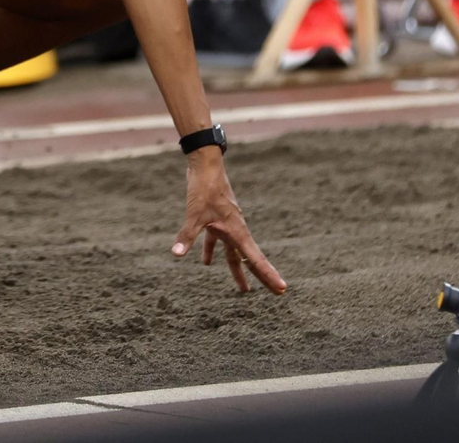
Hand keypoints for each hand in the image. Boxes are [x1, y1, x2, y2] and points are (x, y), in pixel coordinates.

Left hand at [171, 149, 286, 293]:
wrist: (206, 165)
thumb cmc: (205, 188)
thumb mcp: (194, 214)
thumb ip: (186, 236)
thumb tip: (176, 254)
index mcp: (236, 231)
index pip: (255, 259)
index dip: (268, 275)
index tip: (282, 289)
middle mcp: (236, 230)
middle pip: (251, 259)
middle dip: (262, 277)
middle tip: (278, 293)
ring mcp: (227, 224)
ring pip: (234, 253)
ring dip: (237, 269)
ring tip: (244, 289)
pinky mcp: (216, 218)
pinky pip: (217, 240)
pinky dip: (212, 250)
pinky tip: (206, 262)